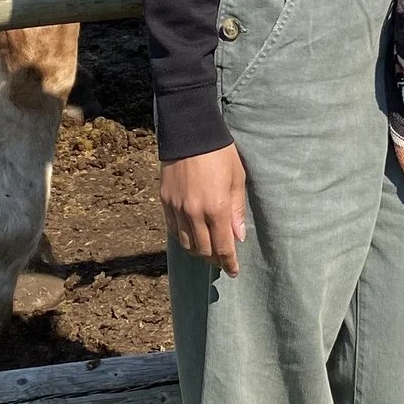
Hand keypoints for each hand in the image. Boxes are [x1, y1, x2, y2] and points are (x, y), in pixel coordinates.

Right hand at [162, 144, 248, 275]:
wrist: (190, 131)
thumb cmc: (220, 153)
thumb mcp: (237, 178)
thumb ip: (237, 210)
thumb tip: (238, 237)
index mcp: (216, 208)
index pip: (223, 247)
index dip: (229, 263)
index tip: (234, 272)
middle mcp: (195, 213)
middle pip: (204, 250)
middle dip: (215, 260)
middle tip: (223, 261)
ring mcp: (177, 208)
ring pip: (186, 244)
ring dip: (198, 251)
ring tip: (208, 250)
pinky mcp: (165, 201)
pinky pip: (173, 229)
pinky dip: (184, 237)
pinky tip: (192, 235)